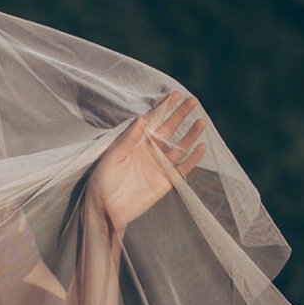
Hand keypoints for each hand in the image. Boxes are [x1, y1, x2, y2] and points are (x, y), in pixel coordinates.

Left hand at [87, 89, 208, 232]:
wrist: (105, 210)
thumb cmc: (101, 182)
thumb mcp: (111, 158)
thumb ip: (127, 140)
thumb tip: (143, 119)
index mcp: (133, 143)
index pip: (152, 121)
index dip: (164, 107)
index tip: (175, 94)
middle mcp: (148, 151)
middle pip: (168, 129)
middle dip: (180, 115)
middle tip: (193, 101)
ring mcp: (158, 166)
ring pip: (178, 147)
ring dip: (190, 135)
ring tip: (201, 122)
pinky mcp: (165, 181)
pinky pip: (183, 168)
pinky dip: (193, 159)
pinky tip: (202, 147)